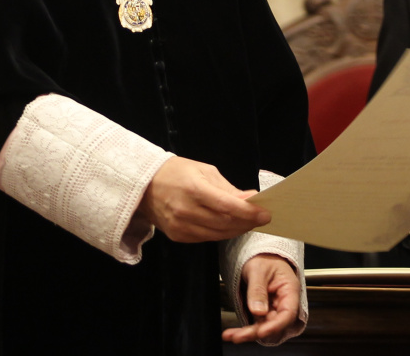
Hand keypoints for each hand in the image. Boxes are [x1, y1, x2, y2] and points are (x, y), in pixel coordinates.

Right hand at [133, 156, 269, 242]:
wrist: (144, 185)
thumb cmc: (176, 172)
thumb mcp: (204, 171)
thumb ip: (228, 188)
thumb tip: (250, 199)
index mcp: (194, 190)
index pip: (228, 207)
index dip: (249, 213)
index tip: (265, 214)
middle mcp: (186, 212)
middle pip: (225, 224)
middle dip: (247, 222)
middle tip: (261, 218)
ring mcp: (181, 227)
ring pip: (218, 235)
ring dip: (237, 230)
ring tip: (248, 222)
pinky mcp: (178, 236)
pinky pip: (206, 238)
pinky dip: (221, 233)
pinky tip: (230, 226)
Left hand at [222, 254, 300, 343]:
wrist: (260, 255)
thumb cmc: (264, 258)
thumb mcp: (258, 269)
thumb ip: (258, 290)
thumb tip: (257, 311)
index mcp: (289, 290)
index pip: (287, 313)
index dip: (275, 325)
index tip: (261, 331)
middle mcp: (283, 302)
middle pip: (274, 323)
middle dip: (256, 332)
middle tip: (238, 336)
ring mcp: (273, 308)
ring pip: (263, 326)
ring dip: (247, 333)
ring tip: (231, 335)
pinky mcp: (263, 311)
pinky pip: (256, 323)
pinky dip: (244, 329)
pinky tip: (233, 333)